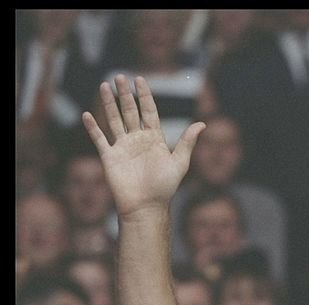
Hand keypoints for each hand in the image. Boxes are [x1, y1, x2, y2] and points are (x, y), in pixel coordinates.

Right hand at [82, 75, 204, 219]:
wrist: (146, 207)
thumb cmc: (165, 187)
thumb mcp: (179, 163)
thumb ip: (187, 142)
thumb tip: (202, 123)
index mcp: (155, 139)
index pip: (149, 112)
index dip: (145, 96)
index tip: (140, 79)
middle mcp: (137, 140)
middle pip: (130, 111)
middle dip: (125, 94)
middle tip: (120, 76)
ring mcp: (122, 147)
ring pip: (114, 119)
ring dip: (108, 103)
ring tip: (104, 85)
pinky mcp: (109, 157)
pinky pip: (99, 139)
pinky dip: (93, 127)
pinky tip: (87, 114)